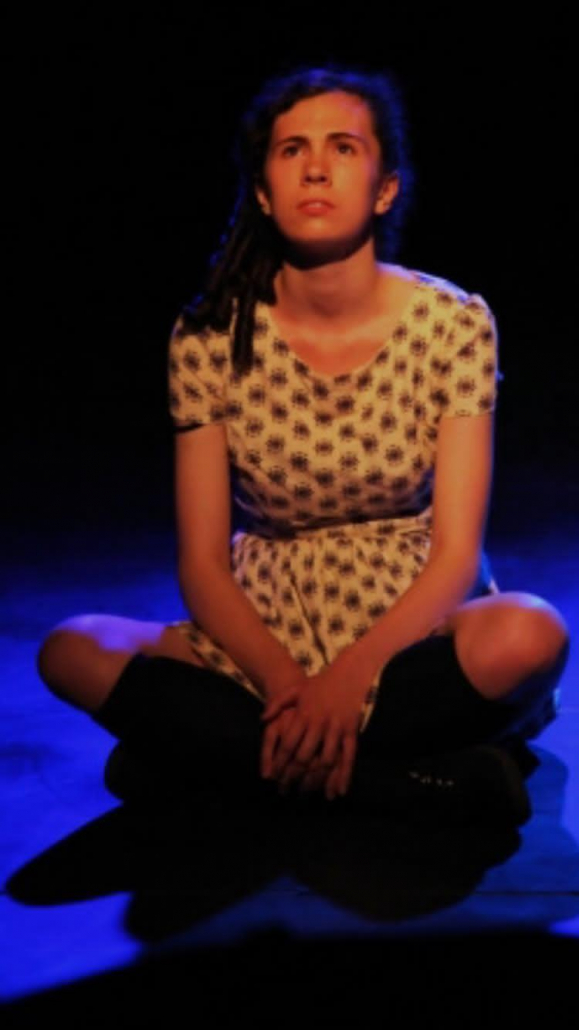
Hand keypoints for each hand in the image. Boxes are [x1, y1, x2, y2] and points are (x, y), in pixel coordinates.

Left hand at [260, 647, 374, 798]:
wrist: (349, 672)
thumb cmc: (320, 683)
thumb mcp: (295, 690)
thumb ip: (277, 703)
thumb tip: (262, 719)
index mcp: (304, 714)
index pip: (288, 744)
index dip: (280, 763)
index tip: (272, 777)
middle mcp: (319, 723)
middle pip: (304, 757)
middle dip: (293, 777)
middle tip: (284, 790)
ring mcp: (337, 729)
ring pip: (325, 762)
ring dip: (315, 781)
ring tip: (305, 793)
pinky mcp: (351, 732)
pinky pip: (348, 758)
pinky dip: (343, 777)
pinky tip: (337, 793)